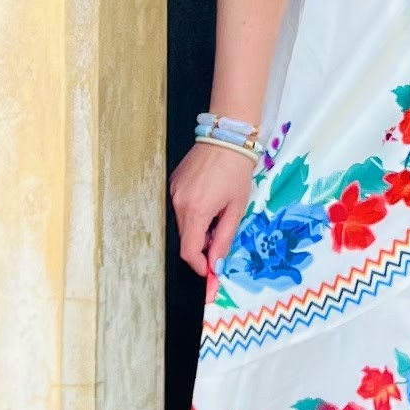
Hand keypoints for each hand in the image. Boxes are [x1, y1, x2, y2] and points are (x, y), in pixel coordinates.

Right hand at [171, 138, 255, 281]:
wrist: (227, 137)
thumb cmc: (236, 171)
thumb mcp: (236, 208)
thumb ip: (224, 238)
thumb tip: (217, 263)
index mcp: (196, 211)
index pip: (189, 251)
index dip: (199, 266)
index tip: (210, 272)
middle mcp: (179, 203)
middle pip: (185, 239)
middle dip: (201, 247)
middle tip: (220, 241)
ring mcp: (173, 192)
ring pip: (183, 224)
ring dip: (198, 230)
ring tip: (218, 215)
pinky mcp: (173, 183)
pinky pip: (181, 208)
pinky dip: (194, 214)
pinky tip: (209, 202)